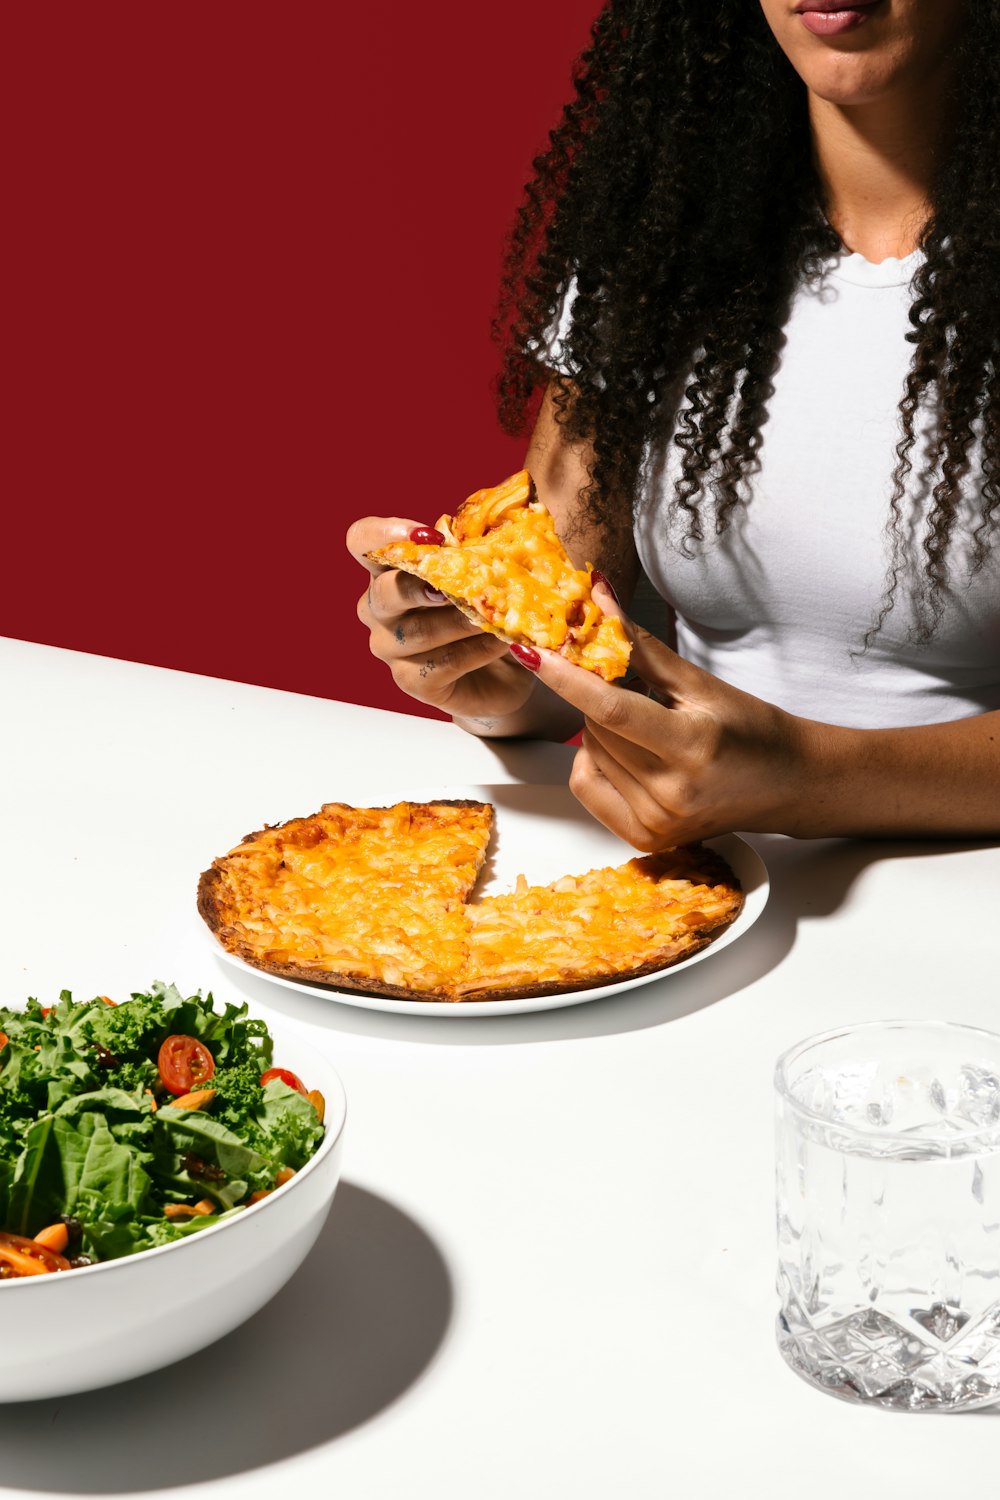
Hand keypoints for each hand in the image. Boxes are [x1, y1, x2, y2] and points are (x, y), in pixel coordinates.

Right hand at [346, 516, 538, 720]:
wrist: (504, 668)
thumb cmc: (486, 609)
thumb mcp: (483, 573)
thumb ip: (474, 550)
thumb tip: (492, 530)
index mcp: (388, 570)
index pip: (361, 541)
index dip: (384, 533)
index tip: (428, 535)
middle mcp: (379, 609)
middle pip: (384, 591)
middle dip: (424, 585)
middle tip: (461, 584)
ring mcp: (391, 648)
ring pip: (417, 632)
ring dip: (461, 620)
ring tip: (496, 614)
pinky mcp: (412, 681)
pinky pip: (441, 663)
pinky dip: (475, 651)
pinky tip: (499, 642)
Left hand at [509, 586, 811, 845]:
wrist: (786, 786)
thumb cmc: (751, 730)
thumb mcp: (700, 683)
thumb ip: (640, 647)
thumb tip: (597, 598)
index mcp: (692, 749)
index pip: (611, 710)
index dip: (566, 678)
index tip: (532, 652)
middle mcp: (670, 795)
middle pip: (595, 728)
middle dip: (597, 696)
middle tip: (625, 684)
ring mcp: (655, 823)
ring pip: (588, 753)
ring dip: (599, 728)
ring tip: (645, 726)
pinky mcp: (643, 839)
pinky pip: (586, 784)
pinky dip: (595, 759)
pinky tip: (630, 753)